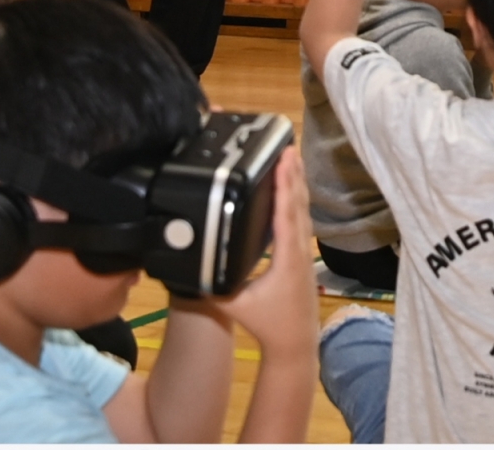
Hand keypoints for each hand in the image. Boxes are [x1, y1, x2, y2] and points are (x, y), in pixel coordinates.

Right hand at [215, 148, 315, 356]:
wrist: (296, 344)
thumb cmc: (267, 325)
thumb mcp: (236, 306)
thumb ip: (214, 286)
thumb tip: (189, 265)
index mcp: (286, 259)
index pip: (286, 216)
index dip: (285, 187)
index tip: (285, 162)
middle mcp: (299, 251)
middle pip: (298, 205)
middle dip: (293, 175)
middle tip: (289, 148)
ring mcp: (303, 252)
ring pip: (303, 210)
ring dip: (298, 183)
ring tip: (293, 156)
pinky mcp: (301, 254)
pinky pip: (300, 218)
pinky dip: (296, 197)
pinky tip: (292, 185)